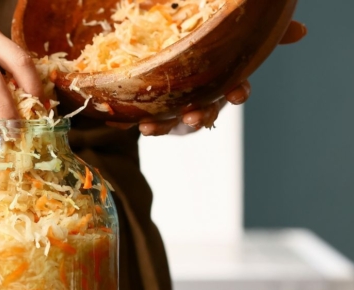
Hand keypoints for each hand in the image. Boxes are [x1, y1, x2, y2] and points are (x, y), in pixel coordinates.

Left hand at [108, 20, 307, 135]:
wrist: (173, 74)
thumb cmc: (208, 58)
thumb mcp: (232, 43)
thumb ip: (260, 36)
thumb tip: (301, 30)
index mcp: (221, 81)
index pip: (235, 88)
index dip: (238, 92)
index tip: (239, 94)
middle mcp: (201, 99)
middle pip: (204, 110)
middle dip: (200, 115)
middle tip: (194, 118)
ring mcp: (177, 109)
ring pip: (171, 121)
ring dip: (161, 126)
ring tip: (147, 128)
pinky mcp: (155, 113)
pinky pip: (142, 119)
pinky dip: (129, 122)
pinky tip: (118, 122)